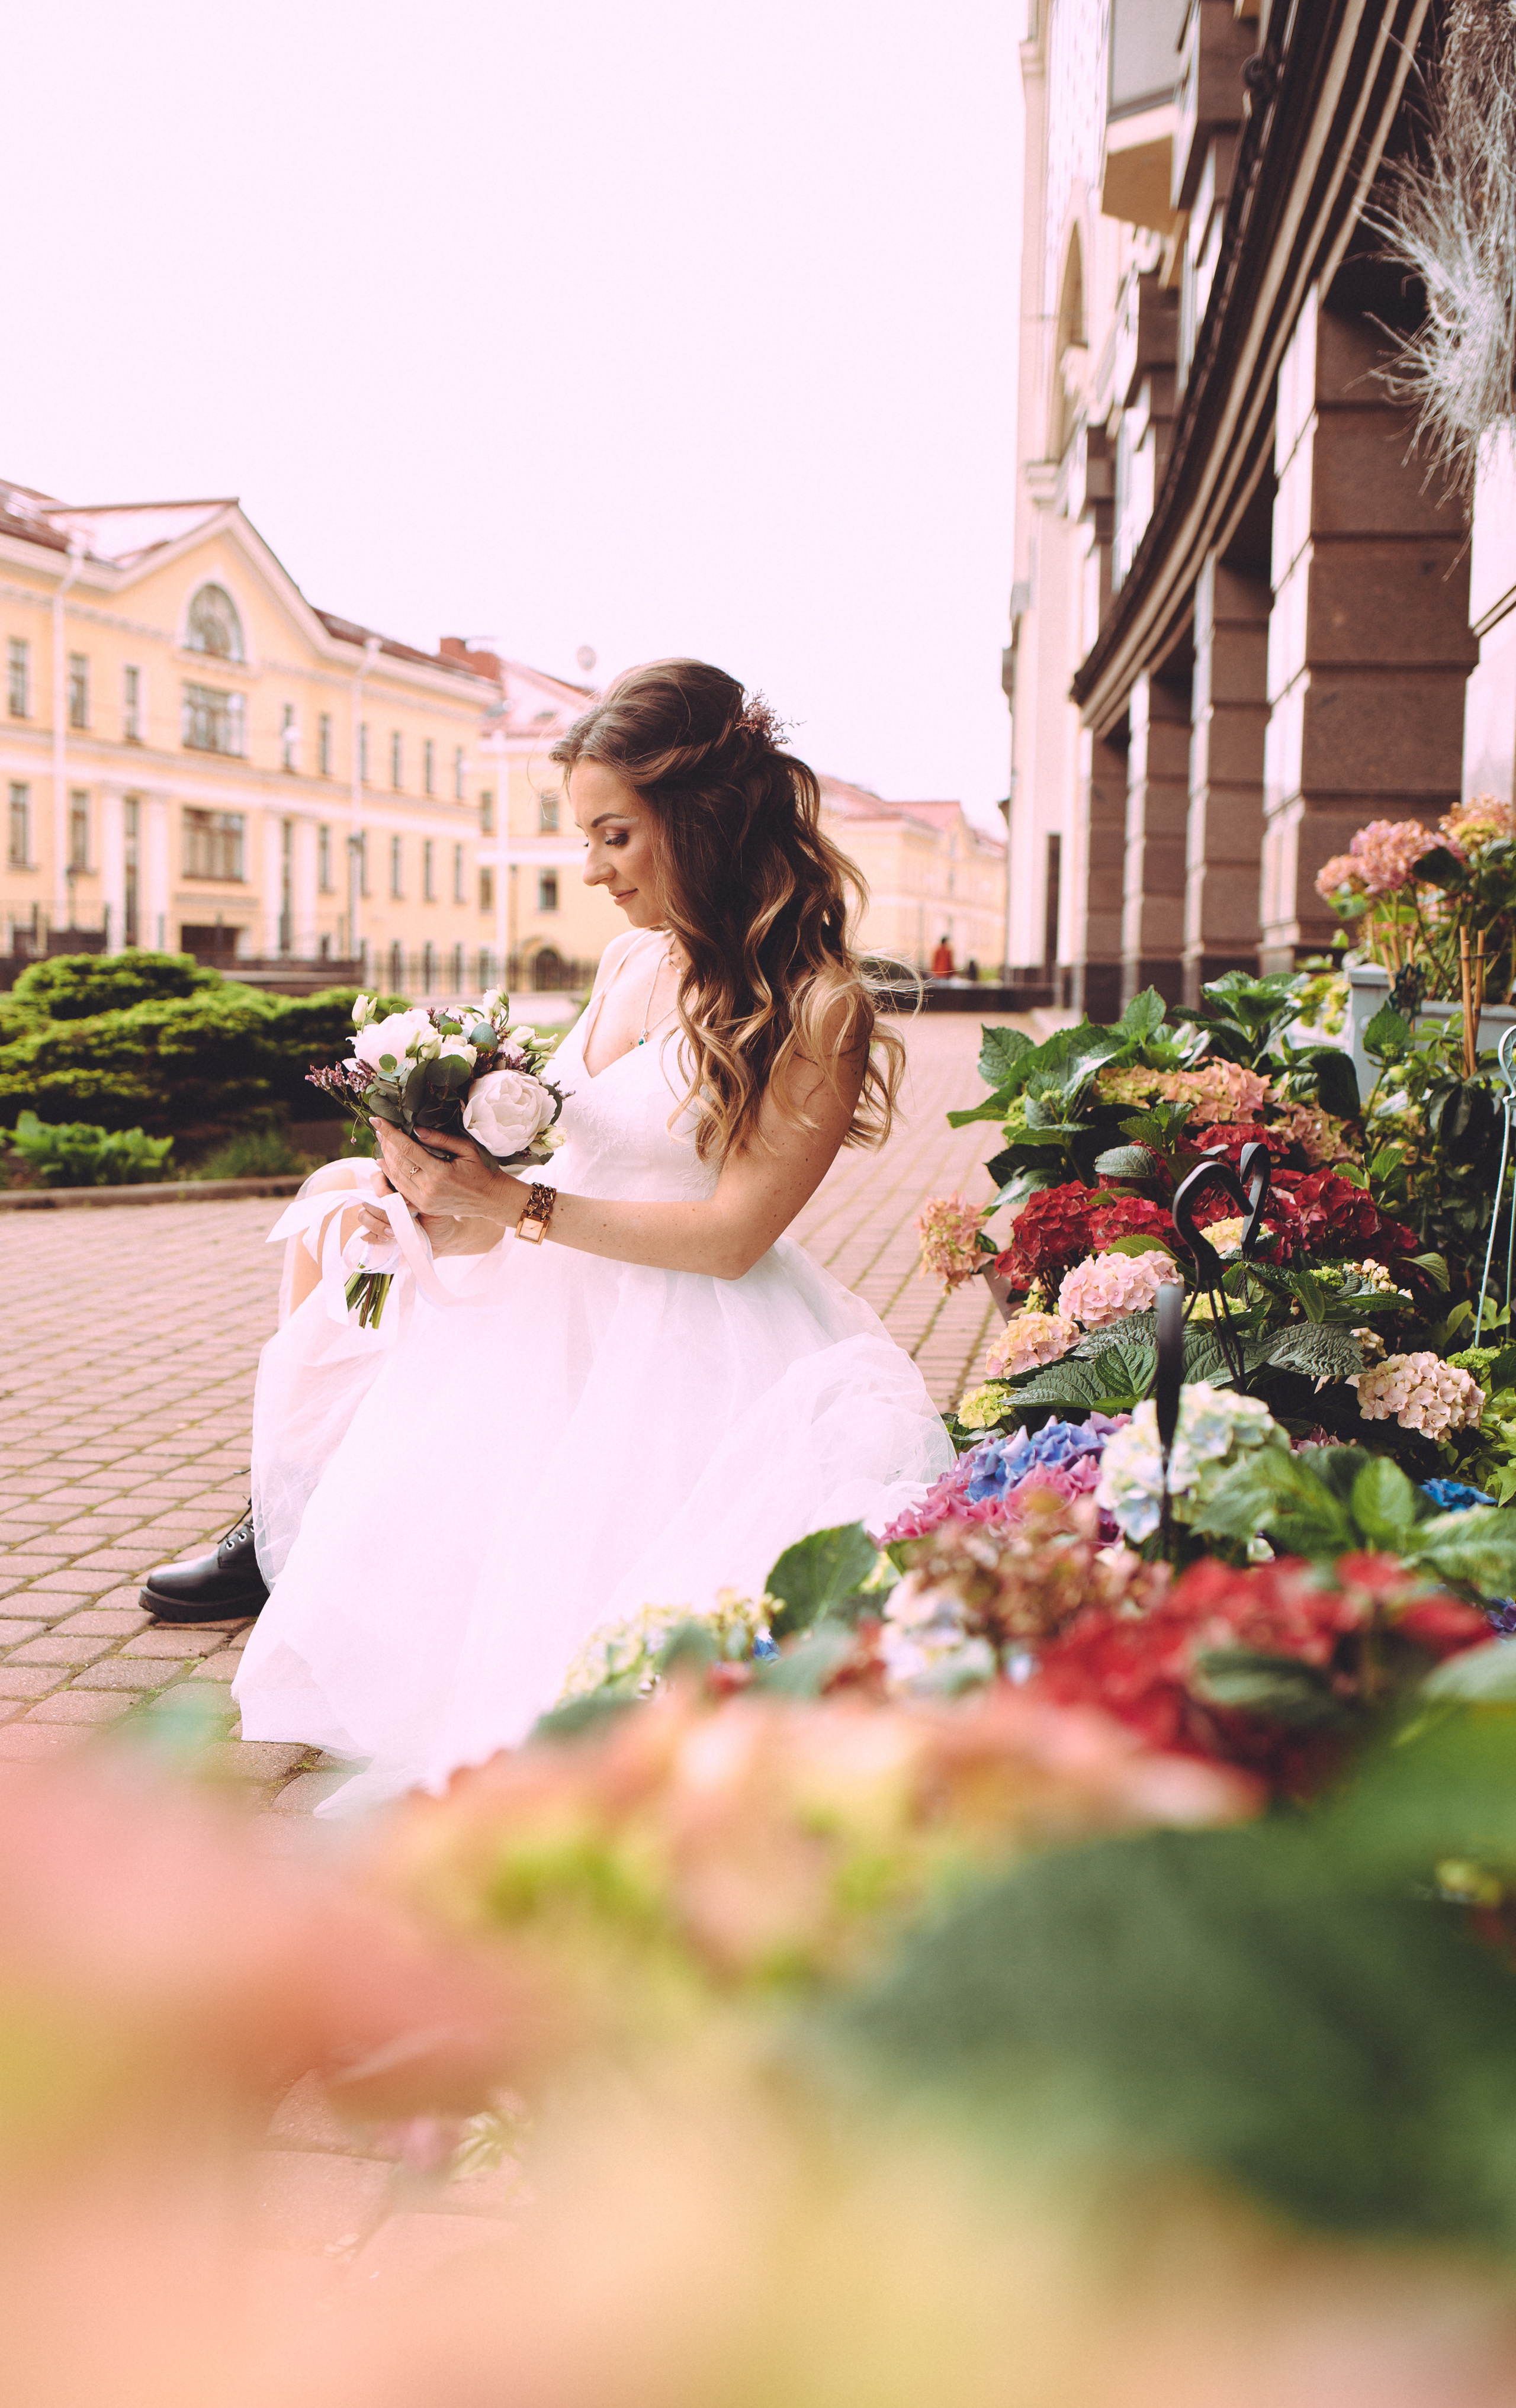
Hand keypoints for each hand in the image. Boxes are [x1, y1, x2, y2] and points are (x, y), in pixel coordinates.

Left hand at [371, 1120, 520, 1228]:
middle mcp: (428, 1189)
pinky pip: (400, 1190)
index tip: (377, 1120)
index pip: (407, 1148)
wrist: (489, 1199)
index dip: (390, 1133)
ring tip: (381, 1142)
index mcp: (440, 1173)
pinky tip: (384, 1164)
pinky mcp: (423, 1207)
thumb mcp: (466, 1149)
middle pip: (398, 1162)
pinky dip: (390, 1176)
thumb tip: (416, 1130)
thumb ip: (441, 1139)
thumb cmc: (481, 1170)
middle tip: (379, 1129)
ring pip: (395, 1177)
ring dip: (385, 1158)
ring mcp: (424, 1201)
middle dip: (386, 1143)